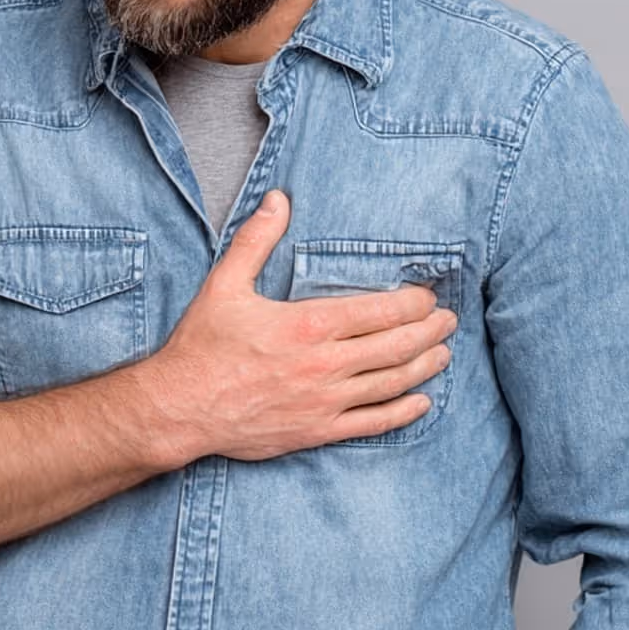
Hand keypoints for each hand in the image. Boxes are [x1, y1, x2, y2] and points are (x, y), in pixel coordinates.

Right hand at [138, 189, 458, 463]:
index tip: (427, 296)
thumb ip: (257, 240)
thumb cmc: (202, 346)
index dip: (412, 304)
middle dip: (428, 332)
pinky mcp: (318, 430)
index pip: (378, 311)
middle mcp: (325, 364)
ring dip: (424, 367)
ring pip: (391, 383)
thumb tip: (279, 199)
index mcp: (308, 324)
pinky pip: (373, 423)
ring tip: (444, 354)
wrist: (180, 408)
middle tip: (448, 321)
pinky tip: (421, 401)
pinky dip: (403, 412)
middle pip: (395, 347)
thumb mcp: (225, 284)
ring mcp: (325, 401)